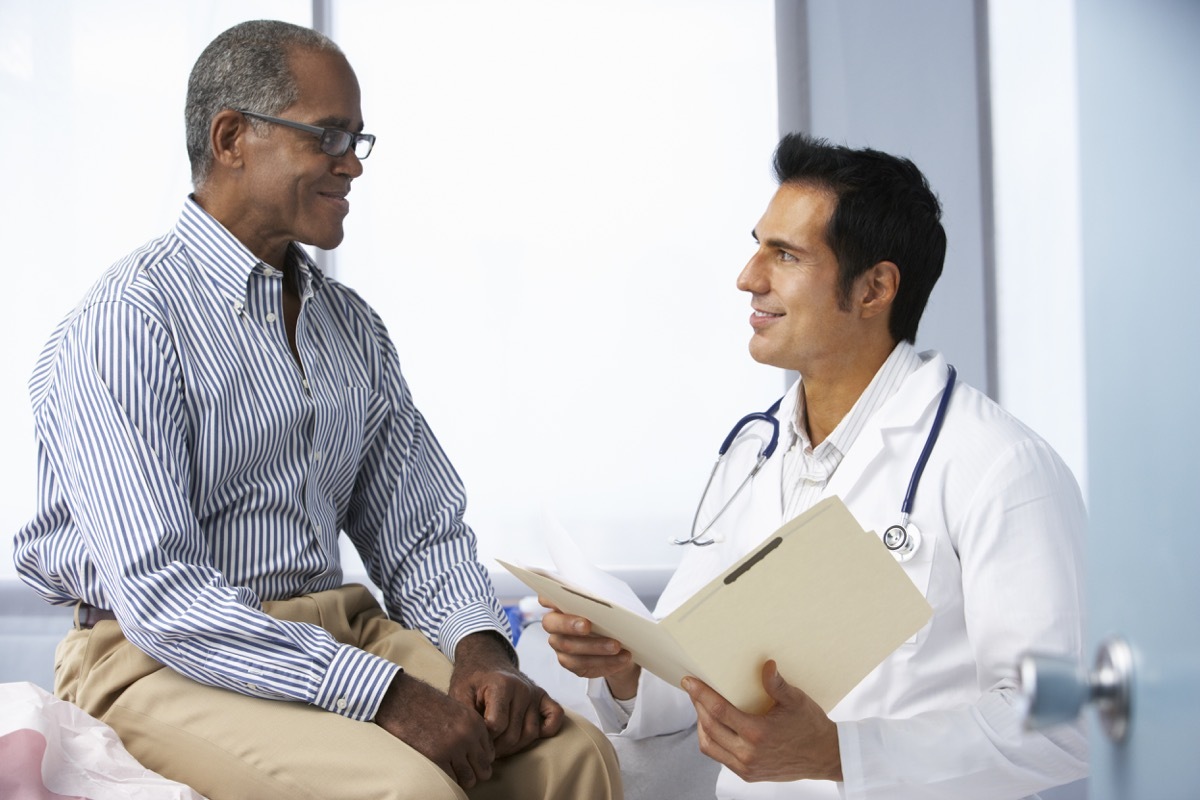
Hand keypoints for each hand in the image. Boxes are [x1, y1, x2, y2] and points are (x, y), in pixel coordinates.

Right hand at [374, 670, 494, 788]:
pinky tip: (439, 770)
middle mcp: (468, 736)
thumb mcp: (456, 710)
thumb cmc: (425, 704)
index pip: (490, 754)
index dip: (478, 761)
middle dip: (473, 773)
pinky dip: (446, 779)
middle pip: (483, 770)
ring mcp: (453, 748)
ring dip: (460, 779)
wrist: (402, 698)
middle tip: (461, 771)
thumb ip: (469, 729)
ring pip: (469, 779)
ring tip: (450, 772)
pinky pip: (450, 780)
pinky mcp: (436, 757)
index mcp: (475, 723)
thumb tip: (475, 753)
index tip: (468, 762)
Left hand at [449, 631, 564, 757]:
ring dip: (515, 746)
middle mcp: (522, 688)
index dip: (484, 738)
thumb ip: (466, 715)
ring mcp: (534, 692)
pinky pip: (555, 717)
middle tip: (485, 748)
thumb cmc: (471, 681)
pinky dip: (547, 730)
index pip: (496, 726)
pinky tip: (528, 735)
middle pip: (513, 734)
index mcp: (501, 685)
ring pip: (531, 734)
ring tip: (499, 745)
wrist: (484, 661)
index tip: (475, 737)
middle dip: (497, 748)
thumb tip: (476, 740)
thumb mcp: (459, 694)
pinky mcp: (543, 696)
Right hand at [540, 596, 639, 699]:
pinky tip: (621, 658)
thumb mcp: (609, 605)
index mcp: (560, 604)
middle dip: (569, 624)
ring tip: (616, 646)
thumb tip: (605, 601)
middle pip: (551, 624)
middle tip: (587, 625)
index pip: (546, 597)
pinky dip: (606, 662)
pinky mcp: (572, 664)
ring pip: (570, 647)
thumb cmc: (612, 617)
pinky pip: (584, 665)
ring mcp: (561, 646)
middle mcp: (555, 625)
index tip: (562, 595)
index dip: (548, 597)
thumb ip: (600, 600)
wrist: (623, 642)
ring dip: (595, 646)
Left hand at [682, 660, 842, 782]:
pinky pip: (720, 757)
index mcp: (758, 733)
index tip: (689, 681)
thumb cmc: (811, 727)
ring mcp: (747, 767)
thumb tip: (766, 665)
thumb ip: (777, 684)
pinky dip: (712, 741)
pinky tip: (715, 727)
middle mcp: (748, 753)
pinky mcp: (748, 774)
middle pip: (709, 726)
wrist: (826, 757)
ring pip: (709, 746)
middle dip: (697, 705)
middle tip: (693, 689)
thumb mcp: (796, 701)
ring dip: (701, 725)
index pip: (719, 711)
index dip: (700, 694)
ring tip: (701, 707)